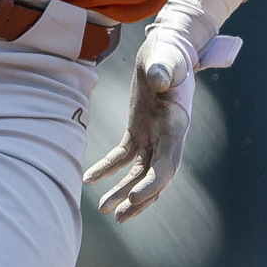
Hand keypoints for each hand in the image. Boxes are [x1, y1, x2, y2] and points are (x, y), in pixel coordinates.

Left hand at [85, 55, 188, 222]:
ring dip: (123, 192)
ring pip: (140, 173)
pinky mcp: (138, 131)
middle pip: (155, 178)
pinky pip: (123, 157)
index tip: (134, 197)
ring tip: (104, 209)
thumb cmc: (168, 55)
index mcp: (177, 127)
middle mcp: (168, 138)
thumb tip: (158, 80)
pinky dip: (107, 168)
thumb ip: (164, 71)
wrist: (167, 50)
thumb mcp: (166, 60)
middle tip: (118, 216)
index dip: (153, 184)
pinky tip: (89, 178)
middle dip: (138, 200)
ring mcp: (154, 136)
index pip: (168, 165)